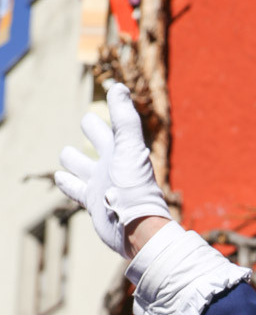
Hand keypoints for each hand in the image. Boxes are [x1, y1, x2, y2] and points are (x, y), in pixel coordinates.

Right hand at [54, 83, 171, 257]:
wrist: (136, 226)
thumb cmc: (134, 187)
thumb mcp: (130, 148)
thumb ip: (124, 118)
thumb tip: (118, 87)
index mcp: (121, 150)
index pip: (110, 125)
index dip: (107, 113)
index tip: (108, 98)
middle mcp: (111, 165)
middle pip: (97, 142)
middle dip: (93, 132)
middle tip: (88, 124)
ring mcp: (101, 184)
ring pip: (82, 166)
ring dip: (74, 160)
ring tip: (68, 156)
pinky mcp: (92, 202)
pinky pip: (76, 189)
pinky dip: (67, 182)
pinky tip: (61, 177)